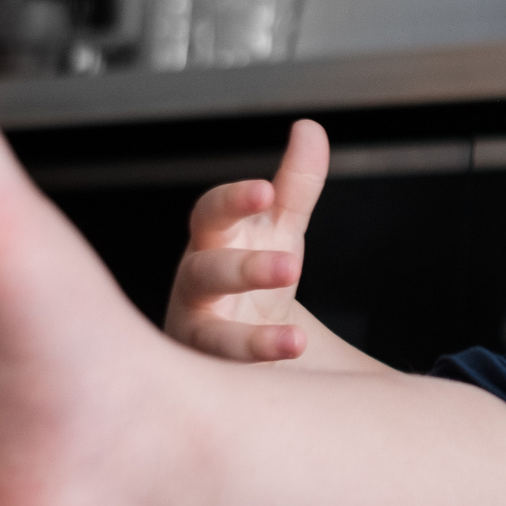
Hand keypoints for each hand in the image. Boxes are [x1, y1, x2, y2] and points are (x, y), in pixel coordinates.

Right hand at [164, 120, 326, 362]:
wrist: (237, 335)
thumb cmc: (253, 268)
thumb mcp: (279, 226)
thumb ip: (296, 183)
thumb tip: (309, 128)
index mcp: (213, 239)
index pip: (211, 212)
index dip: (234, 200)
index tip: (265, 190)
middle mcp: (195, 283)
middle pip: (205, 271)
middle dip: (244, 268)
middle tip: (292, 265)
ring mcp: (195, 329)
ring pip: (209, 334)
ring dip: (248, 340)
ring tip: (295, 342)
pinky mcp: (207, 371)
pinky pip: (224, 377)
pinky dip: (253, 374)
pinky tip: (289, 367)